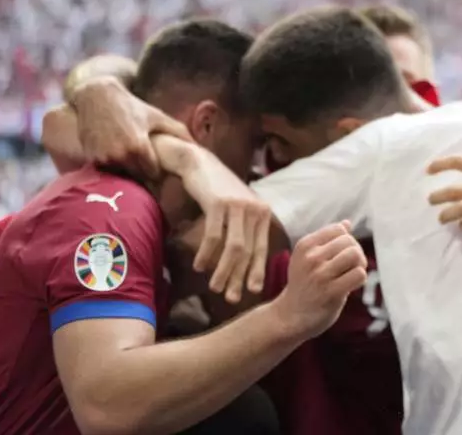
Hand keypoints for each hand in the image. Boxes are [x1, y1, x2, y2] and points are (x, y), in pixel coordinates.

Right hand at [72, 77, 191, 178]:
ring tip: (136, 168)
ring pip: (121, 177)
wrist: (97, 97)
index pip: (153, 174)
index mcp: (138, 147)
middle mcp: (119, 155)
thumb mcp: (157, 116)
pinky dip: (114, 170)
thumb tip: (197, 145)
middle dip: (145, 177)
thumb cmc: (132, 106)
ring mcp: (102, 158)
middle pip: (137, 178)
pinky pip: (106, 172)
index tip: (162, 171)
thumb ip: (179, 131)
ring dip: (128, 175)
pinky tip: (120, 162)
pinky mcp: (90, 158)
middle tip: (151, 173)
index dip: (159, 174)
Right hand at [177, 148, 272, 304]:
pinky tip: (198, 266)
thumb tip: (245, 261)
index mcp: (263, 213)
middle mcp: (255, 209)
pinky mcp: (219, 203)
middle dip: (240, 277)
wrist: (200, 164)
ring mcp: (238, 206)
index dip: (257, 271)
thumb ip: (245, 230)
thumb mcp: (239, 209)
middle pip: (248, 251)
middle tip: (231, 298)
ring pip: (233, 247)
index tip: (253, 291)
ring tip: (214, 287)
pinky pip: (213, 236)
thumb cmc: (219, 191)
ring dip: (223, 271)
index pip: (262, 248)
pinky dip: (206, 254)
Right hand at [274, 222, 367, 338]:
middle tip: (350, 266)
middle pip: (349, 242)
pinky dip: (360, 279)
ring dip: (360, 264)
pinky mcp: (331, 292)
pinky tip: (351, 285)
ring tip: (352, 273)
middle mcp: (311, 258)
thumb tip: (347, 223)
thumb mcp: (307, 258)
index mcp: (305, 245)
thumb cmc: (303, 285)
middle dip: (356, 252)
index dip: (347, 240)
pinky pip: (359, 274)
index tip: (342, 254)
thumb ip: (327, 241)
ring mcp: (321, 275)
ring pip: (355, 255)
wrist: (289, 317)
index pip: (339, 229)